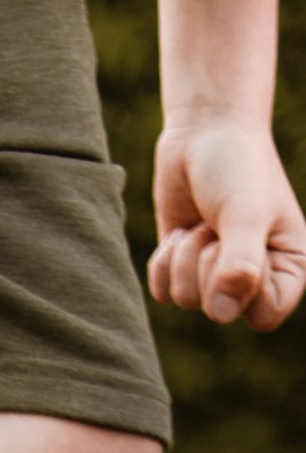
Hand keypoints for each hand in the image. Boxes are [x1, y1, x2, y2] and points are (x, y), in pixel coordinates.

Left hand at [149, 115, 305, 329]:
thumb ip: (239, 265)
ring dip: (186, 254)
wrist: (204, 135)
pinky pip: (161, 292)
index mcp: (290, 269)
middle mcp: (255, 281)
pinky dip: (164, 260)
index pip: (264, 317)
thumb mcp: (246, 213)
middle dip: (209, 262)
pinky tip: (181, 230)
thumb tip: (223, 314)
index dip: (244, 289)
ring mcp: (216, 280)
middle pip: (220, 312)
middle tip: (220, 223)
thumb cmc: (238, 169)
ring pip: (186, 300)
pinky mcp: (183, 273)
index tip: (243, 246)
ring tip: (205, 221)